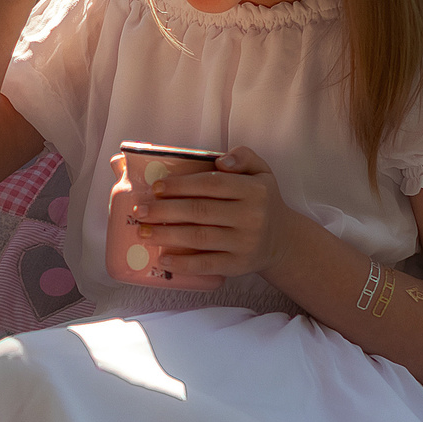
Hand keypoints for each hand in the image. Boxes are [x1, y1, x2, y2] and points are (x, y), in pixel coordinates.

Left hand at [129, 146, 295, 278]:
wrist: (282, 240)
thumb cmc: (262, 202)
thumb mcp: (261, 172)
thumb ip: (243, 156)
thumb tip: (221, 160)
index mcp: (254, 191)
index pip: (212, 184)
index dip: (181, 185)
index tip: (156, 187)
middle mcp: (251, 217)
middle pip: (200, 211)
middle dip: (165, 210)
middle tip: (140, 210)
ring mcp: (245, 243)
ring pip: (199, 238)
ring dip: (167, 235)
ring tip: (143, 232)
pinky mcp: (238, 265)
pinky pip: (207, 265)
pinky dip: (183, 264)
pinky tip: (163, 259)